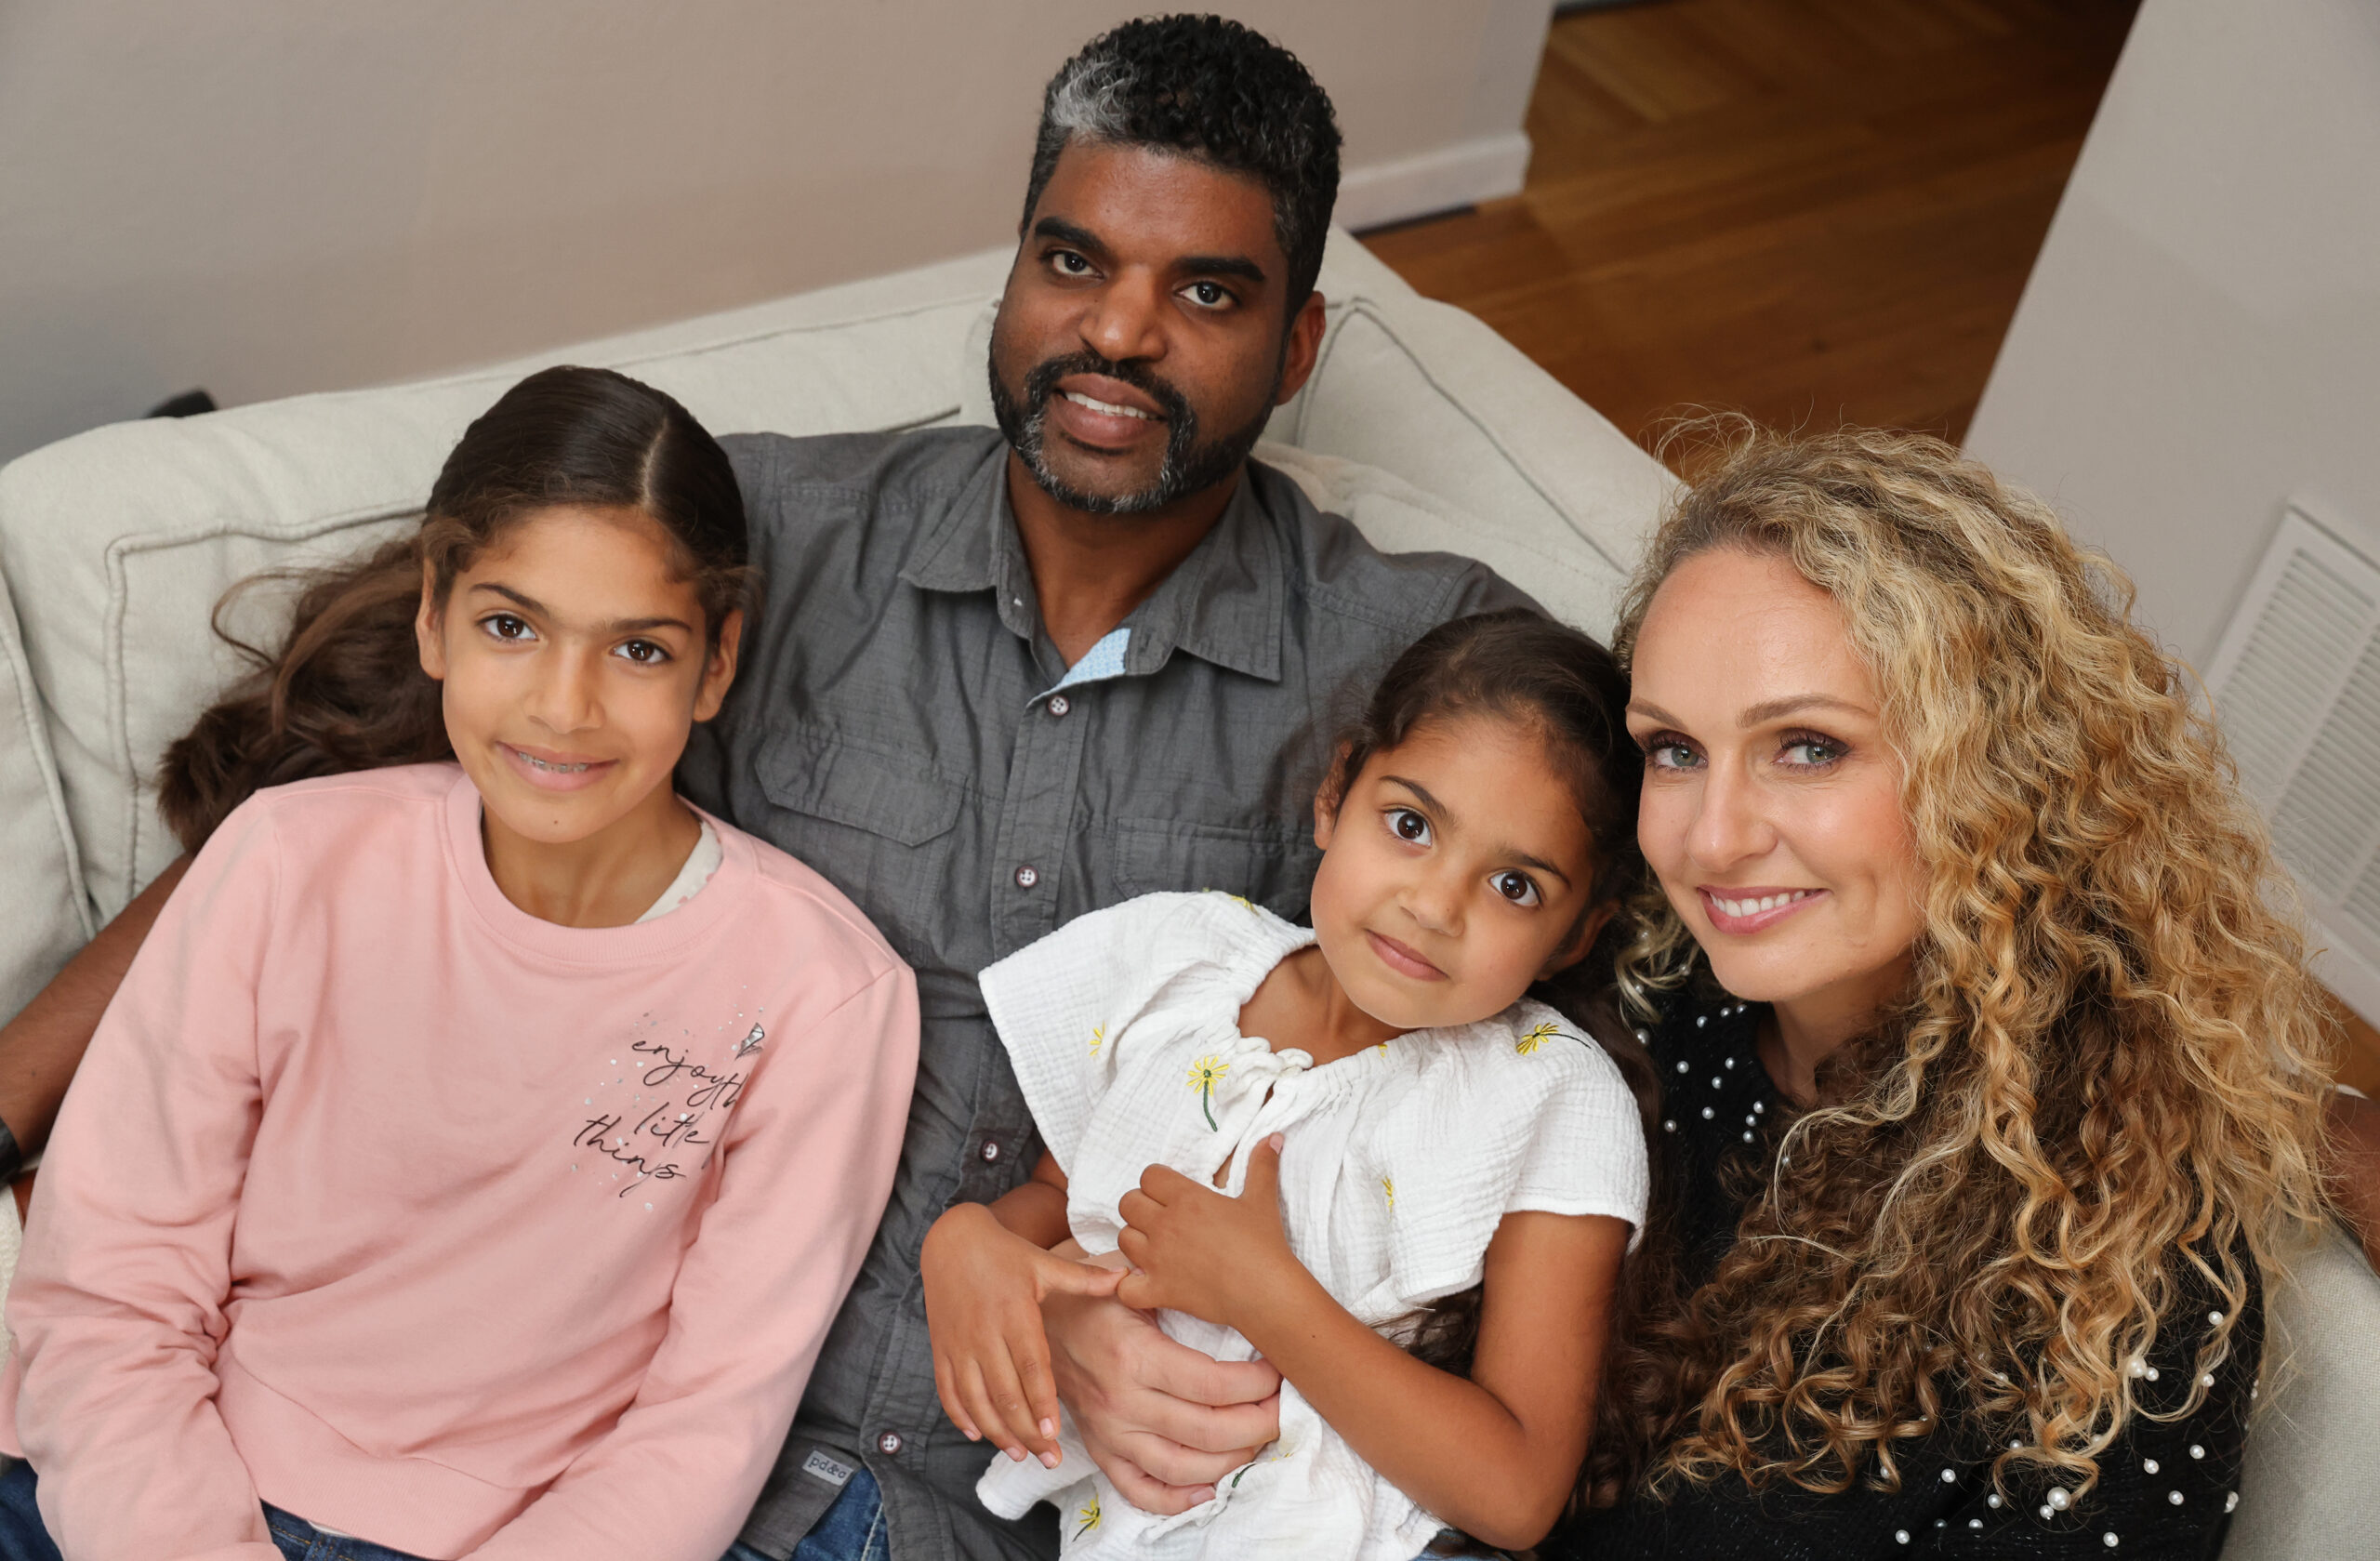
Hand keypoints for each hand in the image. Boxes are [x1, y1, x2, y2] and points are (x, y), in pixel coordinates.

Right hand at [921, 1202, 1120, 1467]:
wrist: (951, 1240)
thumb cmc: (1005, 1253)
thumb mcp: (1044, 1263)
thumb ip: (1083, 1279)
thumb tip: (1126, 1278)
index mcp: (1015, 1313)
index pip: (1030, 1367)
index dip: (1042, 1402)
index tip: (1054, 1432)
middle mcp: (984, 1333)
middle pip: (1005, 1393)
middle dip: (1026, 1431)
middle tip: (1048, 1458)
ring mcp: (959, 1344)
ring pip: (975, 1399)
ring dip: (996, 1431)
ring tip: (1019, 1454)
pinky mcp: (941, 1348)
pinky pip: (948, 1390)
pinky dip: (961, 1416)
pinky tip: (978, 1434)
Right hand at [1044, 1285, 1281, 1515]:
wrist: (1035, 1319)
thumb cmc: (1092, 1292)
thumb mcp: (1131, 1277)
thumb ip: (1177, 1286)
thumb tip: (1237, 1297)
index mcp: (1133, 1355)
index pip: (1212, 1384)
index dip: (1257, 1384)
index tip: (1278, 1371)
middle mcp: (1121, 1401)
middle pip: (1207, 1431)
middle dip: (1258, 1424)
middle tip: (1282, 1408)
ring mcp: (1109, 1433)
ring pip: (1182, 1467)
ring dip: (1231, 1461)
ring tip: (1258, 1439)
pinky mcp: (1100, 1450)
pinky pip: (1139, 1490)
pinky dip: (1177, 1500)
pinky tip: (1209, 1487)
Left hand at [1115, 1134, 1298, 1328]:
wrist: (1266, 1292)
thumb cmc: (1263, 1245)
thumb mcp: (1262, 1199)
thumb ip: (1261, 1165)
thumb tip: (1273, 1137)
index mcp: (1187, 1199)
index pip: (1148, 1175)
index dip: (1157, 1182)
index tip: (1170, 1192)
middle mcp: (1166, 1225)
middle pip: (1127, 1203)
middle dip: (1141, 1206)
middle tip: (1161, 1217)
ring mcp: (1158, 1260)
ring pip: (1122, 1238)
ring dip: (1136, 1240)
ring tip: (1155, 1246)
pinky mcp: (1159, 1290)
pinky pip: (1125, 1287)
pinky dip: (1130, 1285)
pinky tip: (1146, 1281)